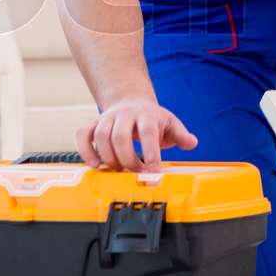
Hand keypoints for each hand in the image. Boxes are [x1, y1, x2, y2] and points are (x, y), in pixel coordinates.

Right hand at [77, 98, 198, 171]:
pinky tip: (95, 165)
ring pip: (101, 136)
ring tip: (118, 170)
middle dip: (127, 159)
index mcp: (147, 115)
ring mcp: (107, 118)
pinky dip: (86, 150)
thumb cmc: (152, 119)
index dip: (150, 152)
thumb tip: (192, 143)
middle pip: (120, 136)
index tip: (153, 171)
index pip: (147, 132)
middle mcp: (124, 114)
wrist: (131, 102)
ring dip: (108, 158)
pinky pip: (83, 134)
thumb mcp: (170, 123)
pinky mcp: (93, 124)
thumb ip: (181, 135)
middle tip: (135, 172)